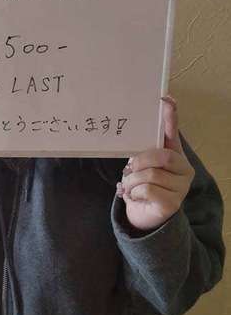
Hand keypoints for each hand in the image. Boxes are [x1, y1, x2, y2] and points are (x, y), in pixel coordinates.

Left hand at [116, 95, 194, 231]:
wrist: (146, 215)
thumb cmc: (144, 185)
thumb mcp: (143, 165)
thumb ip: (143, 152)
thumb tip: (131, 143)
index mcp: (175, 154)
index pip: (174, 132)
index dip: (170, 116)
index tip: (165, 99)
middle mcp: (184, 169)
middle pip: (162, 156)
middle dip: (140, 162)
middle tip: (130, 169)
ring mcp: (181, 187)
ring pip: (150, 175)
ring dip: (132, 181)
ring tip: (130, 187)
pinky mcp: (173, 204)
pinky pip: (147, 190)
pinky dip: (134, 193)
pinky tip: (136, 197)